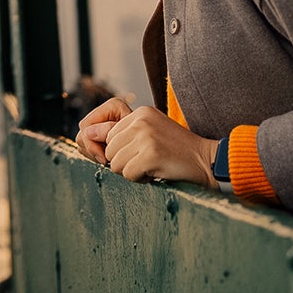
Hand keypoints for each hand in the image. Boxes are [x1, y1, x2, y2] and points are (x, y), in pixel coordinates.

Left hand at [79, 101, 217, 188]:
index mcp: (139, 112)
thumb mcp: (149, 133)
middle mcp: (140, 120)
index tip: (140, 153)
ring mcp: (146, 137)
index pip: (108, 136)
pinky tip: (156, 172)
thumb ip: (121, 133)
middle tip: (148, 161)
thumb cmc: (176, 151)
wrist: (207, 161)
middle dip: (124, 162)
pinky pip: (127, 174)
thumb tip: (85, 133)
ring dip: (131, 172)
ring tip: (152, 166)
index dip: (120, 151)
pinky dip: (140, 180)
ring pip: (114, 164)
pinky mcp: (150, 154)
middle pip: (108, 150)